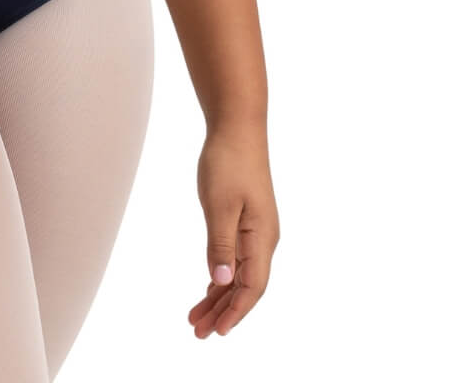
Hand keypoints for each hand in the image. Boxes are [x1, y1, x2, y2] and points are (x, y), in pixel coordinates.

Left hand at [188, 123, 279, 338]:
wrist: (237, 127)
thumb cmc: (228, 161)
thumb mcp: (219, 205)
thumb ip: (220, 245)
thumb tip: (222, 282)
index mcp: (262, 237)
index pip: (252, 287)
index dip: (235, 311)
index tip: (217, 331)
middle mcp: (264, 239)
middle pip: (246, 286)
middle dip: (223, 311)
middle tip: (197, 331)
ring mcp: (256, 230)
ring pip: (239, 274)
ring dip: (219, 297)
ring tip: (196, 318)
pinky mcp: (246, 221)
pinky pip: (236, 258)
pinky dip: (221, 276)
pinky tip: (209, 289)